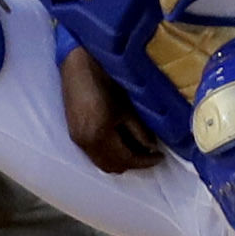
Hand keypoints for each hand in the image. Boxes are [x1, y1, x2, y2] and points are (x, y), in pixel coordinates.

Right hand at [62, 46, 166, 172]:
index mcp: (99, 135)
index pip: (126, 159)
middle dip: (132, 164)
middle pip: (112, 167)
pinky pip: (94, 155)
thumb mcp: (126, 107)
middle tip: (150, 154)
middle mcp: (86, 143)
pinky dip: (109, 154)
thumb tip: (151, 147)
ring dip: (119, 160)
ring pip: (102, 163)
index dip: (145, 161)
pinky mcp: (74, 134)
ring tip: (136, 149)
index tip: (160, 157)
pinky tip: (120, 142)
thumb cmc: (104, 82)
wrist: (77, 67)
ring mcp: (77, 139)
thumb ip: (140, 131)